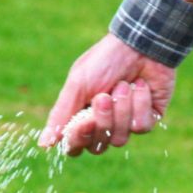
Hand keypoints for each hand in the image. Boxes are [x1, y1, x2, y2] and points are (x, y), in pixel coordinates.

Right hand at [38, 33, 175, 156]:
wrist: (141, 45)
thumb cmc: (104, 62)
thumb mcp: (78, 85)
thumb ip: (61, 114)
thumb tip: (44, 145)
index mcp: (81, 117)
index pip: (75, 146)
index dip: (79, 138)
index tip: (85, 120)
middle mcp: (103, 125)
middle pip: (97, 147)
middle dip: (102, 119)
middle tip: (104, 96)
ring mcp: (125, 125)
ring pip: (120, 140)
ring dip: (121, 109)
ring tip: (123, 84)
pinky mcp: (147, 120)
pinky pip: (141, 127)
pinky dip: (139, 104)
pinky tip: (141, 86)